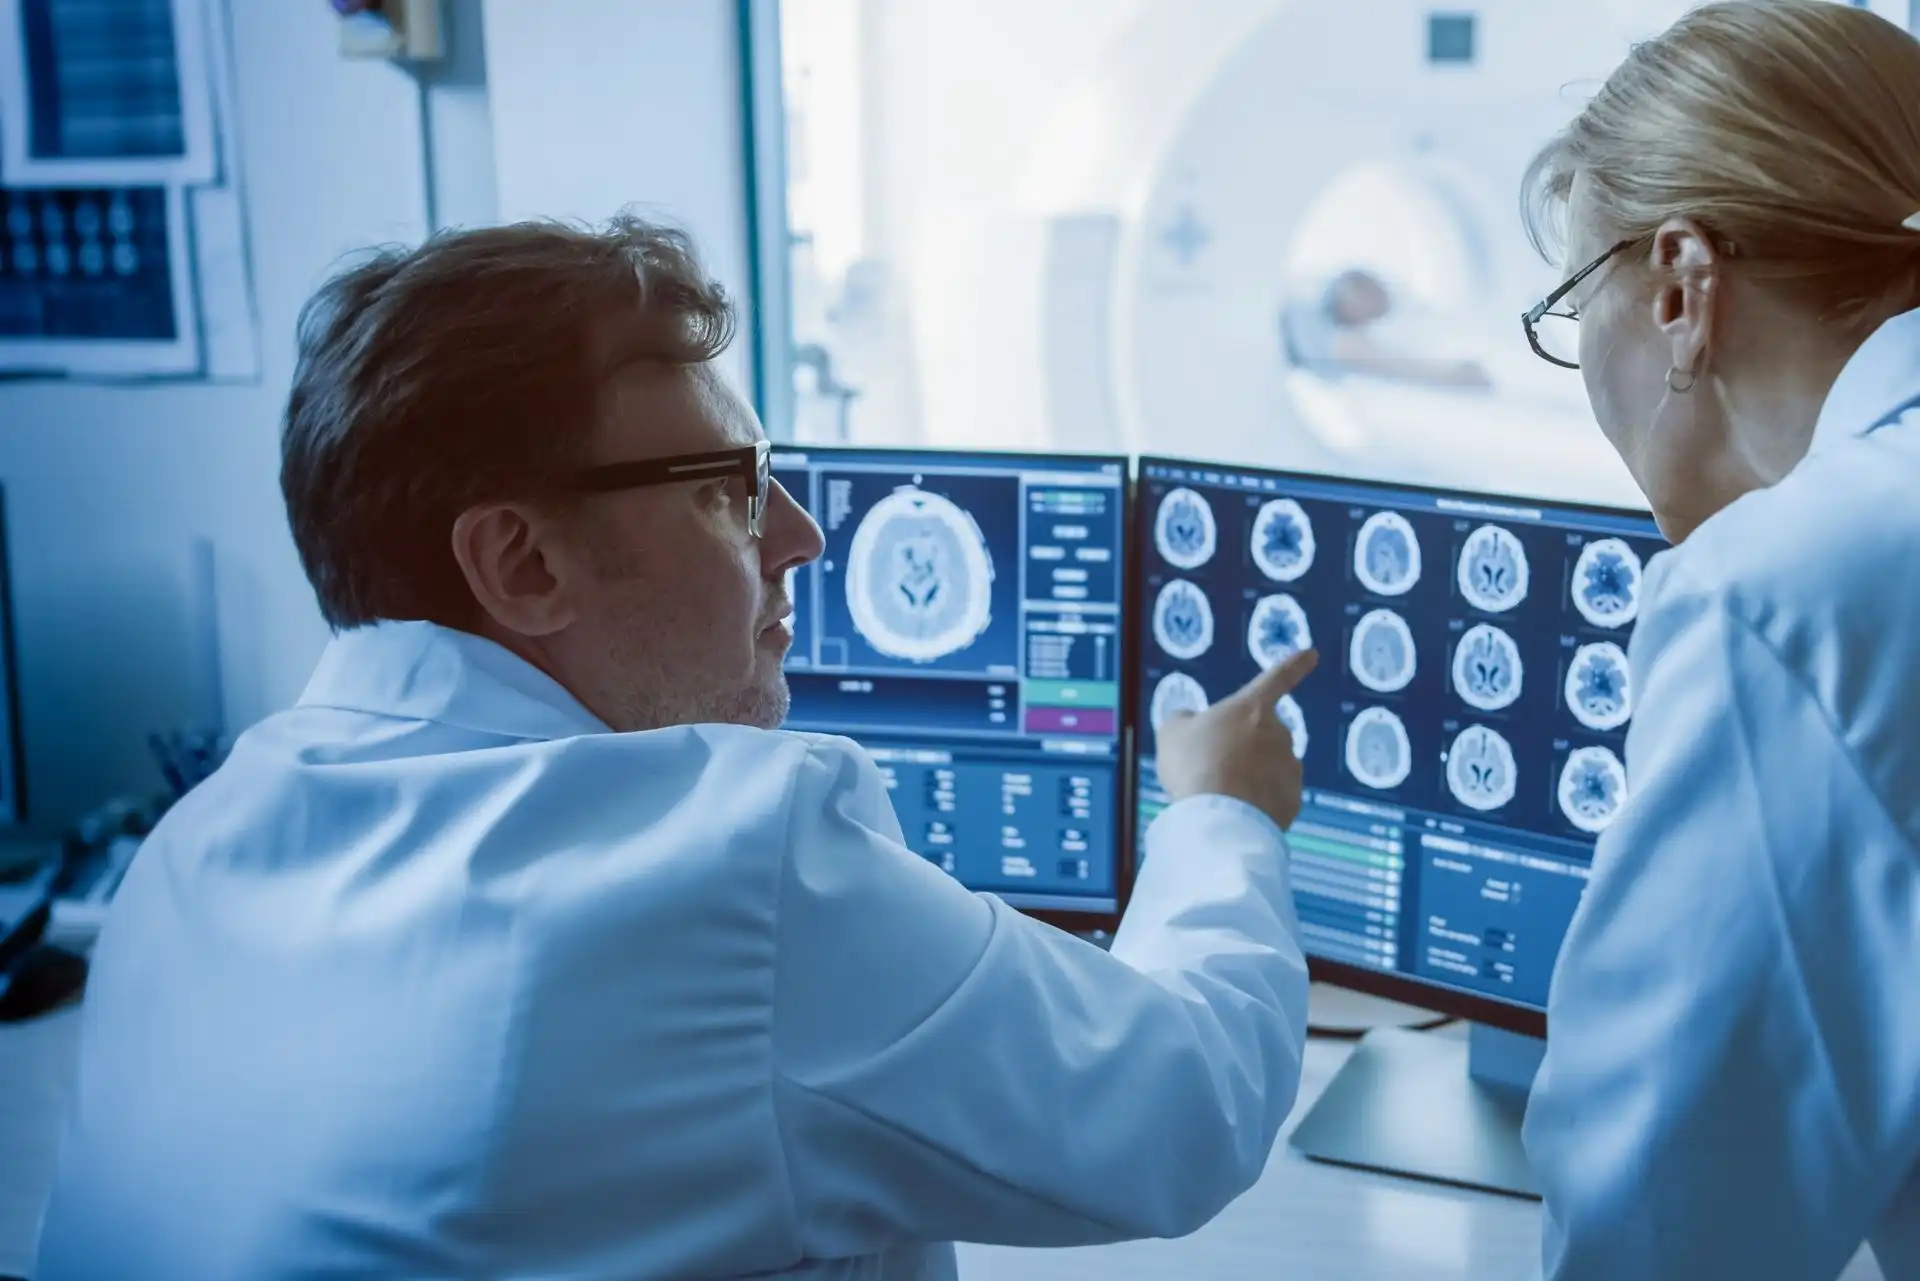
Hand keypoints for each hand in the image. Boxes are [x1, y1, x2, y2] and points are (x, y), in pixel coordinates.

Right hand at [1156, 649, 1317, 829]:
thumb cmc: (1194, 765)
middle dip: (1244, 746)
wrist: (1218, 818)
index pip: (1276, 678)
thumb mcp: (1172, 733)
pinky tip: (1237, 811)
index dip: (1295, 665)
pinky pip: (1274, 796)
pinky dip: (1259, 801)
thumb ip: (1184, 720)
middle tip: (1213, 766)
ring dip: (1251, 775)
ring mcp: (1290, 768)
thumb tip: (1190, 721)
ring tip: (1221, 794)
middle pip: (1262, 734)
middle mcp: (1279, 733)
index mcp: (1251, 708)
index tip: (1313, 654)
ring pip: (1269, 767)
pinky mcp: (1293, 800)